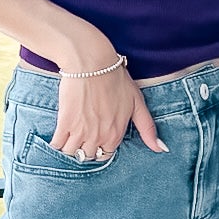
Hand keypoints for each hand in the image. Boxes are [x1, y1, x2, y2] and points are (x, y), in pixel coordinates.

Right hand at [50, 62, 168, 159]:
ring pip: (72, 153)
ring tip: (70, 135)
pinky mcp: (65, 122)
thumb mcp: (137, 103)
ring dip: (70, 147)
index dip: (100, 147)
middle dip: (85, 148)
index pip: (106, 155)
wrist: (92, 62)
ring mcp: (81, 131)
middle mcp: (99, 136)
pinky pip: (57, 144)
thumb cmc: (116, 79)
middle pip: (88, 156)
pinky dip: (56, 143)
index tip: (96, 137)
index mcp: (116, 134)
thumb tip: (161, 150)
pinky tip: (59, 135)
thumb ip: (147, 128)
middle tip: (82, 135)